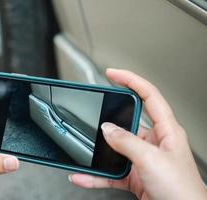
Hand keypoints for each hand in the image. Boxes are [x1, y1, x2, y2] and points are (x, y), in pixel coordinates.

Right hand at [69, 69, 206, 199]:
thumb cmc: (181, 191)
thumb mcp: (152, 160)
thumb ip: (127, 142)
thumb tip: (107, 129)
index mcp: (166, 130)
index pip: (149, 95)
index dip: (131, 80)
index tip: (113, 73)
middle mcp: (154, 142)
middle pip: (127, 120)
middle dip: (109, 119)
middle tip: (93, 114)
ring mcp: (143, 158)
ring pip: (116, 148)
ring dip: (99, 152)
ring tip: (85, 150)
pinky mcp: (134, 175)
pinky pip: (111, 171)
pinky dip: (96, 174)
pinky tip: (84, 176)